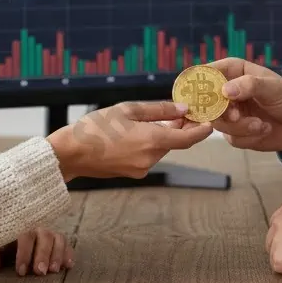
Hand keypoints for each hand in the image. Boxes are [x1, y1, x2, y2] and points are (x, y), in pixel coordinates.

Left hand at [0, 226, 73, 276]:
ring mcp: (49, 233)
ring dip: (57, 254)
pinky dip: (68, 253)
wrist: (3, 234)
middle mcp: (36, 228)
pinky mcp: (57, 241)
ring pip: (58, 238)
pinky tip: (68, 265)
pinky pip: (66, 244)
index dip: (24, 253)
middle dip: (43, 255)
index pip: (25, 236)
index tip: (21, 271)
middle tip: (40, 272)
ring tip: (54, 270)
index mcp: (19, 227)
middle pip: (45, 236)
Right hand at [47, 100, 213, 180]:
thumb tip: (183, 109)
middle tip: (182, 111)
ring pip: (161, 149)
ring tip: (156, 118)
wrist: (70, 153)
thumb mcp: (128, 110)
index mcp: (151, 141)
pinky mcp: (132, 173)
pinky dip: (150, 144)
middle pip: (174, 143)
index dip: (202, 130)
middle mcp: (150, 159)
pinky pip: (148, 156)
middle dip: (180, 128)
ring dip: (164, 136)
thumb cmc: (95, 127)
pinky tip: (139, 132)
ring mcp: (141, 169)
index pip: (188, 139)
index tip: (211, 121)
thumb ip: (159, 110)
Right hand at [206, 58, 281, 152]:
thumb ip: (250, 85)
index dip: (202, 80)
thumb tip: (225, 90)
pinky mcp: (235, 132)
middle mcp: (229, 91)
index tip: (204, 92)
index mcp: (235, 71)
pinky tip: (264, 130)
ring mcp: (231, 113)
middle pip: (207, 100)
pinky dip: (248, 136)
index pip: (211, 71)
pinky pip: (231, 137)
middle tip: (236, 115)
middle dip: (221, 110)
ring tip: (261, 124)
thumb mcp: (274, 88)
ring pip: (218, 122)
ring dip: (240, 126)